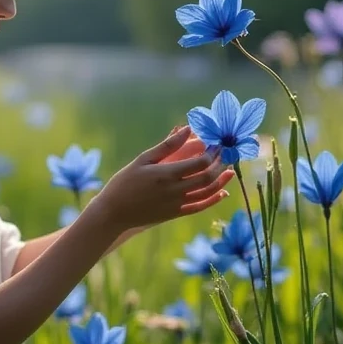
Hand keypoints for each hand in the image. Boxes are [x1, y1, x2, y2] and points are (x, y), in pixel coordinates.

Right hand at [91, 126, 232, 233]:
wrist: (114, 212)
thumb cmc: (125, 181)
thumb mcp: (143, 159)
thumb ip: (167, 145)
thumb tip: (187, 129)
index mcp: (167, 174)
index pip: (200, 162)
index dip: (212, 152)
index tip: (216, 142)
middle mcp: (175, 190)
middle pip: (207, 176)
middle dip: (220, 163)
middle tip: (224, 153)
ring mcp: (177, 204)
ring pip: (208, 192)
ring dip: (221, 180)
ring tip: (229, 169)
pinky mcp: (176, 215)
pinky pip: (200, 207)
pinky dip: (214, 199)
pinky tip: (222, 192)